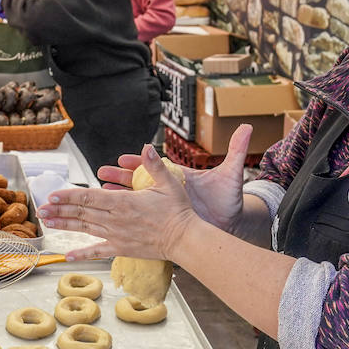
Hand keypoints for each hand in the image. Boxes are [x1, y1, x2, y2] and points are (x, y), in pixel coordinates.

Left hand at [39, 144, 200, 261]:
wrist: (185, 240)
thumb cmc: (178, 211)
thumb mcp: (168, 183)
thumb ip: (154, 165)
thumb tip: (147, 147)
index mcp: (123, 203)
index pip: (89, 197)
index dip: (68, 196)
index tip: (52, 195)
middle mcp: (115, 220)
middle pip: (82, 213)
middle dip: (59, 210)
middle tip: (40, 209)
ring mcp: (117, 235)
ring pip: (85, 229)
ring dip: (65, 225)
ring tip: (47, 222)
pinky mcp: (121, 248)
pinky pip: (98, 251)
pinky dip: (82, 253)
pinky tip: (67, 255)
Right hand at [93, 123, 252, 233]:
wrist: (231, 221)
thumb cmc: (229, 198)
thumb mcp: (231, 174)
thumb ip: (236, 150)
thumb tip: (246, 127)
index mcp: (180, 176)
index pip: (155, 166)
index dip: (139, 161)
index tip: (123, 158)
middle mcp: (169, 189)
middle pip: (140, 181)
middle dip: (120, 177)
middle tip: (103, 172)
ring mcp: (166, 205)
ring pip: (137, 200)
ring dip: (119, 197)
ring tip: (102, 194)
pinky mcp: (166, 220)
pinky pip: (144, 218)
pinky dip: (129, 217)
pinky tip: (114, 220)